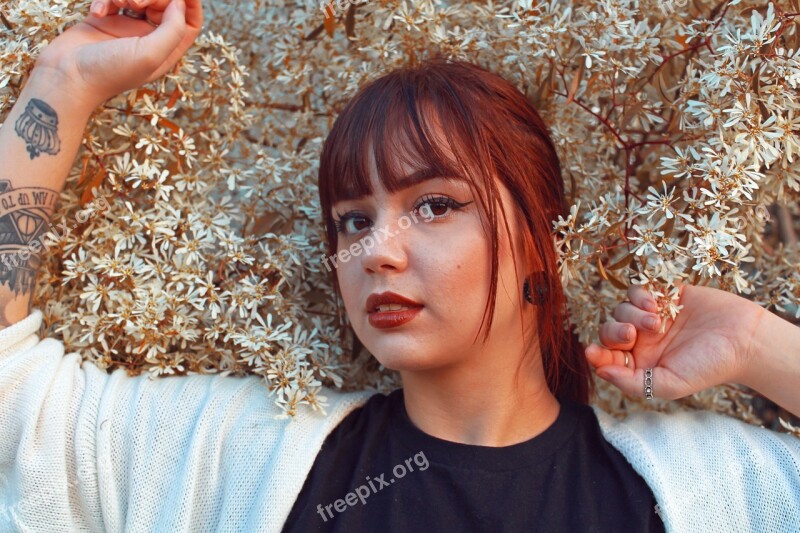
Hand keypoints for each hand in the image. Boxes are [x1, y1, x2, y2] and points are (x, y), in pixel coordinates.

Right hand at [32, 0, 202, 110]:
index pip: (189, 22)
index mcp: (166, 51)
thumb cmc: (109, 72)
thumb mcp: (151, 55)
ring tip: (118, 3)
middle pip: (164, 5)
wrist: (66, 76)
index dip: (190, 4)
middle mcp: (149, 39)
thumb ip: (173, 29)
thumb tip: (180, 3)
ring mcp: (127, 29)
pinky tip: (96, 13)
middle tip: (135, 3)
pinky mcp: (105, 21)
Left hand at [584, 282, 763, 399]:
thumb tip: (599, 371)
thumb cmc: (709, 367)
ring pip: (621, 308)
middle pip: (610, 329)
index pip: (608, 357)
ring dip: (632, 313)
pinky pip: (638, 290)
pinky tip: (658, 305)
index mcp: (640, 362)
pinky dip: (640, 295)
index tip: (591, 352)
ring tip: (658, 322)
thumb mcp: (668, 384)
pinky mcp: (664, 295)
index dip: (597, 354)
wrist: (744, 340)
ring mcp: (652, 315)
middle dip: (614, 331)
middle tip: (631, 334)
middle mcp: (643, 340)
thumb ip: (631, 382)